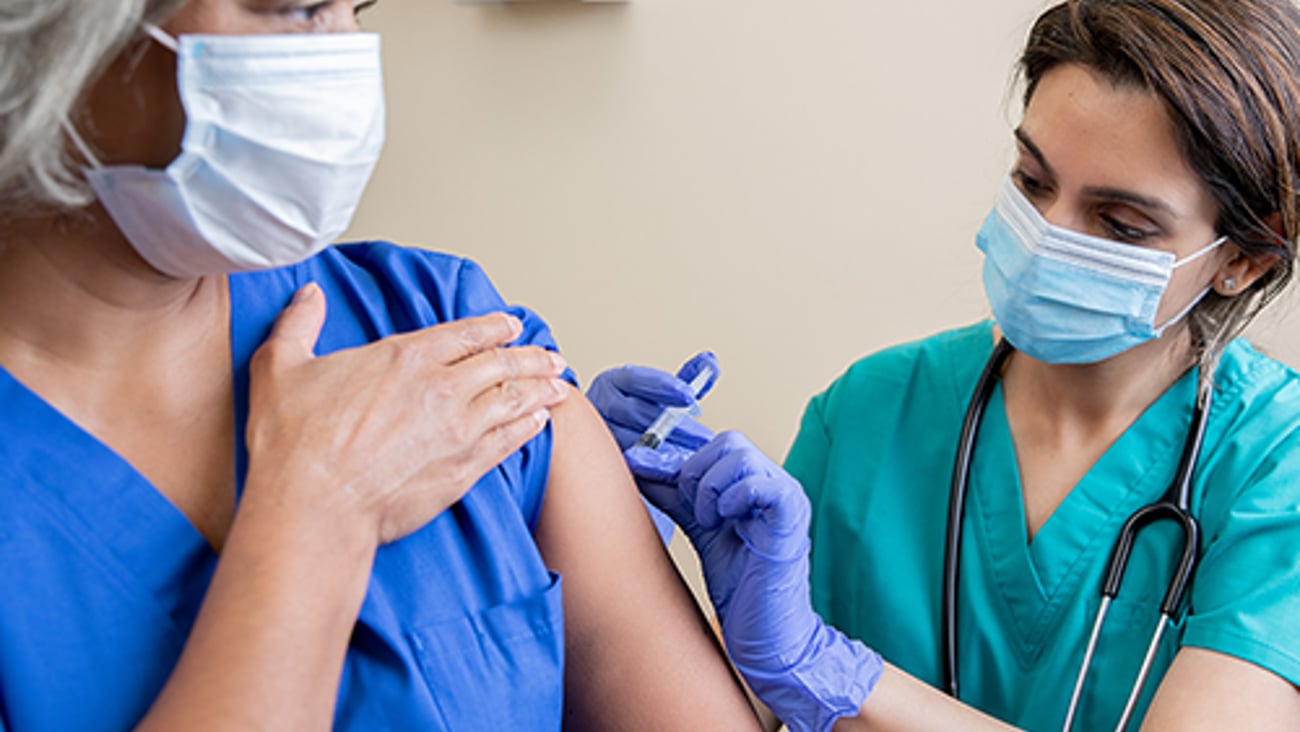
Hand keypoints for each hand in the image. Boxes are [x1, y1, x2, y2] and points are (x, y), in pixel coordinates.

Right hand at [245, 283, 570, 544]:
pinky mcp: (464, 469)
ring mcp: (459, 430)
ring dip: (541, 389)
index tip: (512, 326)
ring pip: (513, 400)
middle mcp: (441, 388)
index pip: (464, 333)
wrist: (314, 507)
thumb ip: (299, 324)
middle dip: (531, 357)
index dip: (493, 327)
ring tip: (560, 385)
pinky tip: (540, 423)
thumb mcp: (281, 367)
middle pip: (501, 364)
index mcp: (405, 357)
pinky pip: (509, 441)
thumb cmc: (293, 444)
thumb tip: (308, 294)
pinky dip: (529, 428)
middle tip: (552, 356)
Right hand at [587, 351, 717, 480]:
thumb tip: (709, 361)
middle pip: (634, 412)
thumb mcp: (663, 391)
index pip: (636, 379)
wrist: (614, 435)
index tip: (691, 396)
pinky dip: (652, 466)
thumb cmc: (643, 409)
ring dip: (664, 449)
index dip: (664, 386)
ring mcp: (599, 432)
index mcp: (615, 380)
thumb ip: (687, 377)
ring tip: (693, 455)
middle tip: (703, 437)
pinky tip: (673, 470)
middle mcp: (602, 403)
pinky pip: (627, 463)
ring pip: (629, 440)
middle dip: (673, 426)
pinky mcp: (604, 458)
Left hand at [637, 431, 881, 731]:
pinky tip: (723, 525)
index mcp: (755, 483)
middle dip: (694, 472)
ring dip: (709, 488)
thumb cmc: (740, 588)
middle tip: (692, 512)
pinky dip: (731, 499)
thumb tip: (638, 464)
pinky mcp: (791, 516)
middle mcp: (774, 483)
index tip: (637, 463)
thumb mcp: (699, 530)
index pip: (714, 445)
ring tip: (709, 524)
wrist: (766, 635)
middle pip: (728, 441)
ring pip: (739, 455)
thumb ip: (676, 496)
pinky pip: (759, 484)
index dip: (673, 455)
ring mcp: (786, 496)